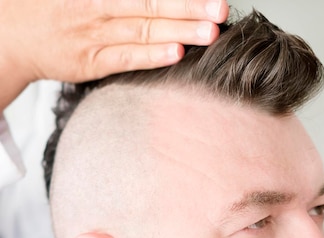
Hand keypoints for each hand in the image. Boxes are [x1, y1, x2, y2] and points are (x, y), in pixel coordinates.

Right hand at [0, 0, 228, 109]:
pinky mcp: (92, 62)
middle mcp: (97, 7)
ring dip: (179, 31)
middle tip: (219, 9)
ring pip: (143, 31)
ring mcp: (94, 35)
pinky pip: (126, 58)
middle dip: (188, 7)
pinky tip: (176, 54)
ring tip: (210, 32)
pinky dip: (151, 56)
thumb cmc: (56, 6)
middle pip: (150, 5)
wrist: (11, 35)